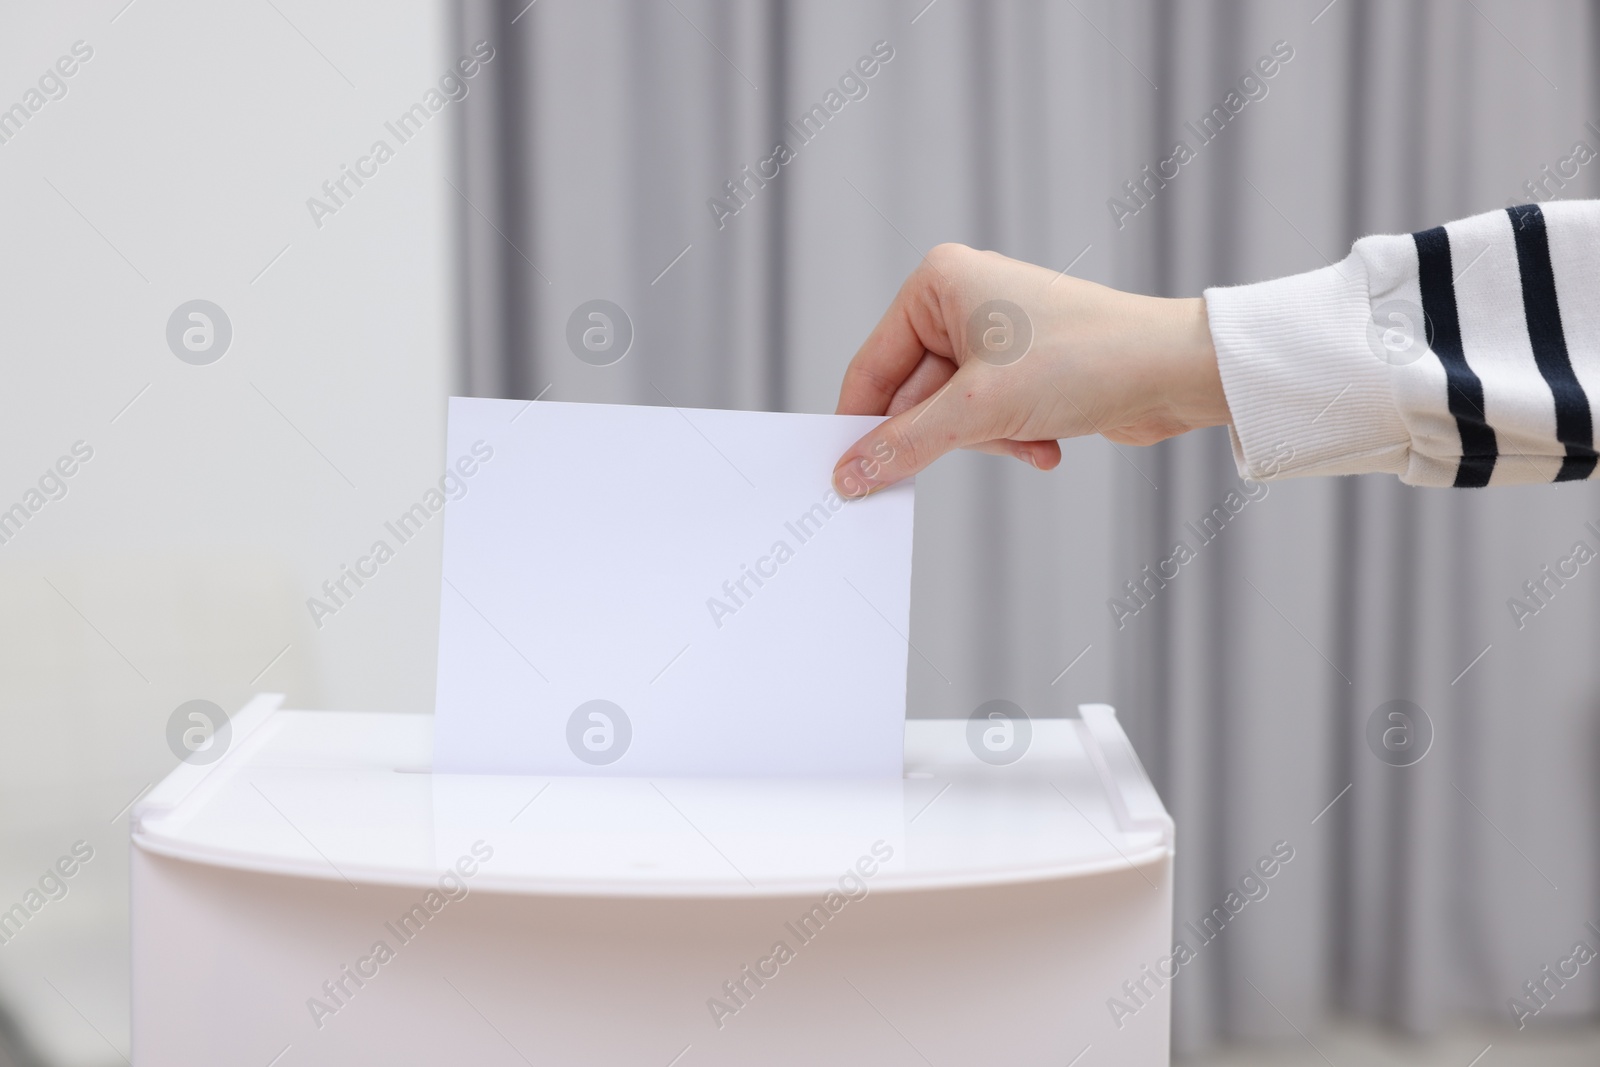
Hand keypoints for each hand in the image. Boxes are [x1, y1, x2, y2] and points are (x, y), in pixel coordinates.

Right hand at [831, 243, 1229, 495]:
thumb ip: (905, 444)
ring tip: (1027, 437)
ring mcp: (993, 335)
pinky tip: (1046, 443)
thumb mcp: (979, 410)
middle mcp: (961, 300)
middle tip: (969, 450)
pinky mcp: (1021, 368)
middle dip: (947, 433)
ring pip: (951, 414)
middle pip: (912, 395)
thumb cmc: (1085, 360)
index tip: (847, 475)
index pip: (872, 366)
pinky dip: (1010, 437)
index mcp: (937, 284)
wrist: (1174, 372)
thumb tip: (850, 473)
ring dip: (987, 439)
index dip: (861, 425)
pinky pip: (986, 418)